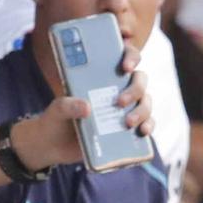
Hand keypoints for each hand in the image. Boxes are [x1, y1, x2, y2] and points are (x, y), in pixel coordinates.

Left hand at [12, 51, 153, 169]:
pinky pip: (147, 123)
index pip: (123, 57)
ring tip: (128, 122)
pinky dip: (148, 126)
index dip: (130, 56)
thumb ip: (67, 106)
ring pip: (146, 102)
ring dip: (142, 110)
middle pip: (139, 80)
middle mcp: (117, 89)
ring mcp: (125, 108)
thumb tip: (87, 108)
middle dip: (135, 89)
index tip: (126, 66)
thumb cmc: (56, 119)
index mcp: (101, 76)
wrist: (54, 146)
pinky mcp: (129, 128)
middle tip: (119, 101)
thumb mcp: (57, 110)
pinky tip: (142, 132)